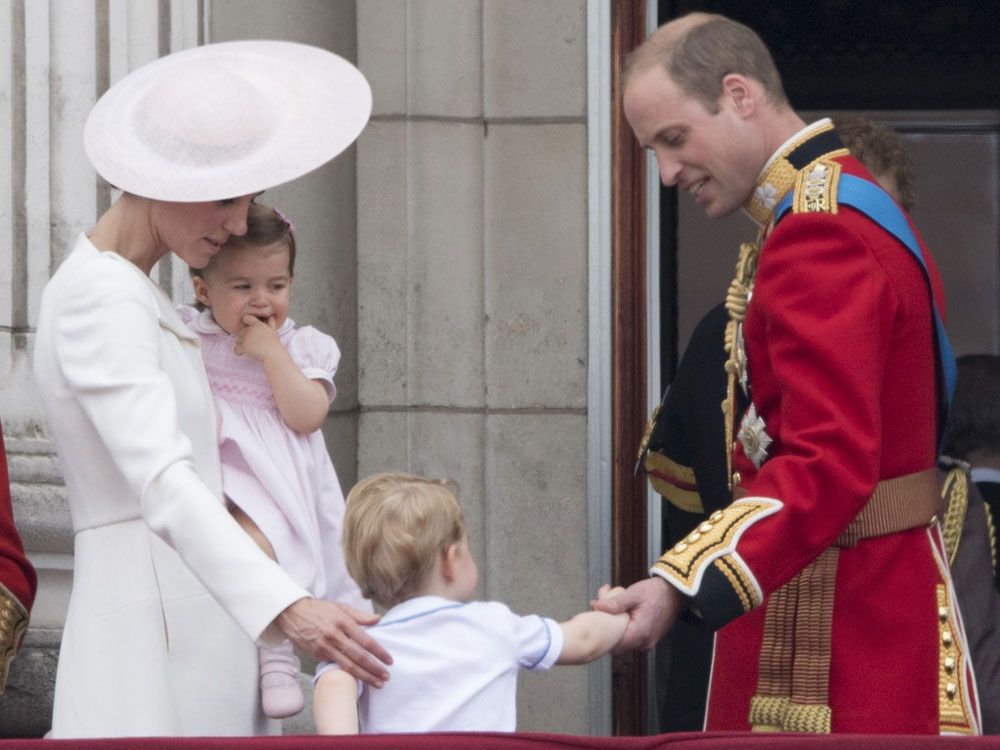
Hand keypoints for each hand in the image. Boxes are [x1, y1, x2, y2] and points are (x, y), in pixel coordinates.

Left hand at [235, 314, 280, 361]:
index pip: (246, 318)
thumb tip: (272, 317)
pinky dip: (238, 352)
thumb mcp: (273, 331)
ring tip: (250, 349)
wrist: (273, 355)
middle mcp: (250, 329)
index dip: (246, 322)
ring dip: (242, 345)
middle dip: (244, 337)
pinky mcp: (244, 346)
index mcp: (257, 324)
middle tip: (252, 343)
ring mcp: (246, 338)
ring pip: (237, 340)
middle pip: (241, 332)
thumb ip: (271, 323)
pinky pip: (236, 349)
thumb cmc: (274, 344)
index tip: (249, 329)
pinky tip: (243, 353)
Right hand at [275, 598, 391, 687]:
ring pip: (347, 666)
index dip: (379, 652)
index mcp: (343, 621)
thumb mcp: (340, 607)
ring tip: (377, 683)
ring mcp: (325, 647)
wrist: (292, 613)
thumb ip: (360, 615)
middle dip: (374, 669)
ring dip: (364, 676)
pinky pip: (335, 666)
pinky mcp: (317, 655)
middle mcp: (334, 635)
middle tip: (386, 677)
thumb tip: (378, 619)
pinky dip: (348, 674)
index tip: (389, 661)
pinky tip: (358, 679)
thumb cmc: (319, 609)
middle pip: (358, 657)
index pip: (366, 640)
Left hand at [590, 577, 682, 652]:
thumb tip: (595, 606)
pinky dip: (626, 629)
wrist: (675, 593)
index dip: (603, 634)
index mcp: (640, 633)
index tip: (598, 621)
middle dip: (609, 631)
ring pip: (625, 642)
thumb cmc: (655, 592)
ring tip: (614, 611)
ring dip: (617, 630)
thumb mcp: (633, 593)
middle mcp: (644, 642)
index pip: (614, 645)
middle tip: (604, 613)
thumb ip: (614, 603)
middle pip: (618, 645)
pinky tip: (624, 615)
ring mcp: (648, 643)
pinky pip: (633, 639)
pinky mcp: (650, 639)